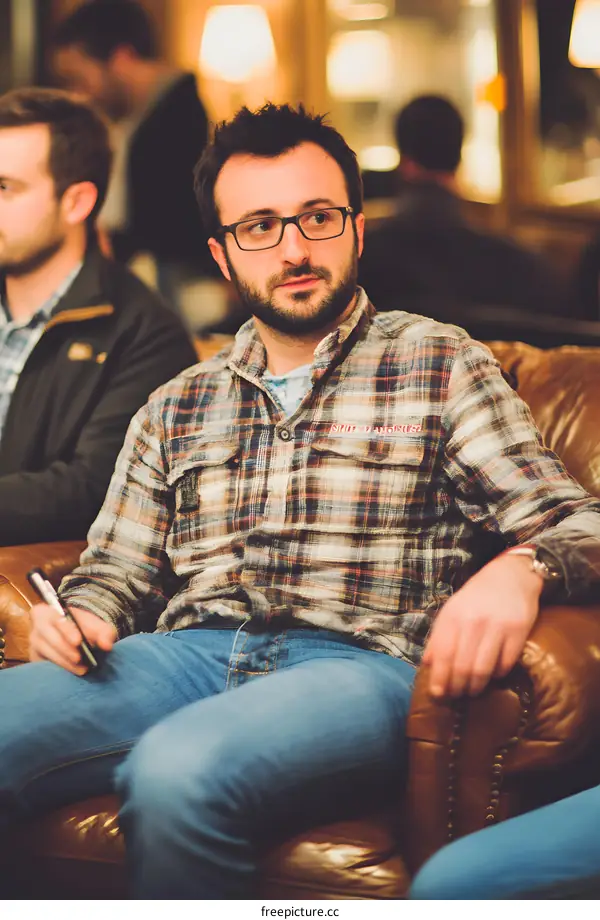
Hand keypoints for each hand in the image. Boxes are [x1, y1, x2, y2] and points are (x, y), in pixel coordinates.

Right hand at [29, 604, 116, 675]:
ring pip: (46, 653)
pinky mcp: (35, 659)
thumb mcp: (95, 625)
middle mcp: (37, 627)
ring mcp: (34, 644)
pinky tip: (72, 673)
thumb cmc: (83, 627)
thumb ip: (104, 632)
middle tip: (79, 659)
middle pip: (48, 637)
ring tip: (82, 668)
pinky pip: (44, 666)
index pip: (56, 620)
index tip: (78, 641)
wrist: (75, 635)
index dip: (67, 630)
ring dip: (64, 662)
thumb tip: (107, 645)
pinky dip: (59, 669)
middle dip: (65, 649)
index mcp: (48, 611)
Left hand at [422, 553, 543, 697]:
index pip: (442, 654)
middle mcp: (473, 621)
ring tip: (472, 691)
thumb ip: (439, 636)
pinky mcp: (518, 631)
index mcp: (453, 616)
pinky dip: (498, 674)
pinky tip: (493, 676)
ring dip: (476, 686)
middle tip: (456, 696)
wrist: (510, 576)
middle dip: (457, 687)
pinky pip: (505, 663)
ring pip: (483, 669)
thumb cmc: (477, 596)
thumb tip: (427, 664)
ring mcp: (497, 626)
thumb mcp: (452, 610)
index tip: (438, 694)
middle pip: (462, 666)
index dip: (439, 678)